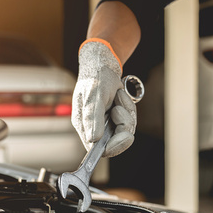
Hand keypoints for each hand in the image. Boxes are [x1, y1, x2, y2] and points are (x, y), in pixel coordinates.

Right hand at [71, 39, 136, 156]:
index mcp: (84, 126)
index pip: (97, 149)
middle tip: (120, 108)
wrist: (103, 64)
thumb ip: (93, 118)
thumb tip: (93, 139)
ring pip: (124, 131)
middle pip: (115, 142)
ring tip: (118, 96)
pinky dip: (129, 108)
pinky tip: (121, 96)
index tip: (126, 136)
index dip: (113, 146)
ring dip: (126, 112)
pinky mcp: (115, 119)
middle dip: (123, 125)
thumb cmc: (95, 77)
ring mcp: (105, 124)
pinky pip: (129, 121)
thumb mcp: (94, 95)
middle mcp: (94, 128)